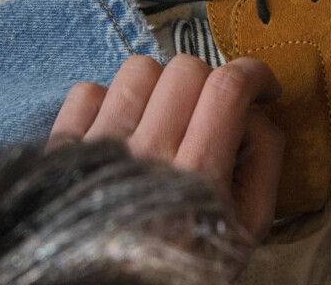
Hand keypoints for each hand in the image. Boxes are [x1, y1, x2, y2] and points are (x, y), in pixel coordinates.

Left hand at [49, 55, 283, 244]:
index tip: (262, 86)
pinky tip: (126, 128)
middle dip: (210, 81)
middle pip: (185, 70)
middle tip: (213, 110)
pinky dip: (110, 100)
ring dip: (161, 86)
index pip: (227, 88)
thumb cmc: (188, 261)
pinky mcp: (66, 148)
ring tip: (167, 116)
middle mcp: (147, 154)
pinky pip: (88, 90)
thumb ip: (264, 160)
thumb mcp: (248, 226)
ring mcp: (101, 147)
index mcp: (198, 175)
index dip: (253, 73)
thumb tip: (258, 109)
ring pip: (138, 70)